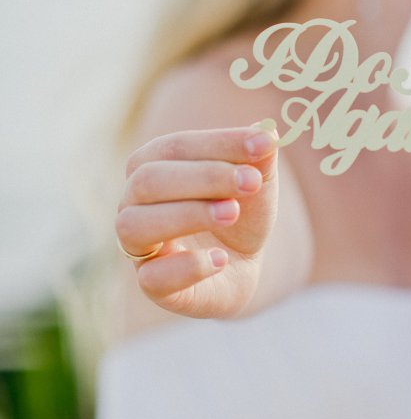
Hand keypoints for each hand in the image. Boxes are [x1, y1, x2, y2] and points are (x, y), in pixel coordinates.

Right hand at [116, 123, 279, 317]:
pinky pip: (151, 279)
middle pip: (148, 181)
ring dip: (188, 215)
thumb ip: (259, 157)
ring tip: (232, 212)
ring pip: (134, 226)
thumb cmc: (239, 210)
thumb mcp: (256, 180)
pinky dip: (187, 267)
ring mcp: (139, 247)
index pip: (175, 146)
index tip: (264, 144)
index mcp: (153, 165)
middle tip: (251, 181)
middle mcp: (134, 204)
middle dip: (204, 177)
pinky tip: (221, 259)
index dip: (219, 143)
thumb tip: (267, 132)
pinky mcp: (155, 286)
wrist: (244, 262)